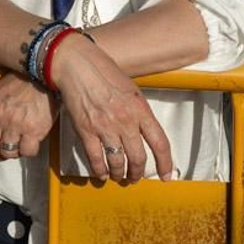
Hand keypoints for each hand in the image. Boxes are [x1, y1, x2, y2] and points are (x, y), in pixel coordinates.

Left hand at [0, 73, 56, 162]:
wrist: (45, 73)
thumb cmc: (23, 81)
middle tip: (2, 150)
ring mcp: (15, 125)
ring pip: (7, 152)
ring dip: (12, 152)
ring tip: (19, 143)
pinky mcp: (33, 131)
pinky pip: (27, 152)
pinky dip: (29, 150)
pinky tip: (32, 141)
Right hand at [48, 33, 172, 181]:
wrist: (78, 65)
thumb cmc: (104, 73)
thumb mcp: (132, 91)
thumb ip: (140, 113)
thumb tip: (145, 134)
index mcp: (140, 109)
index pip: (160, 143)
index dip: (165, 164)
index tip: (166, 175)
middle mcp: (125, 121)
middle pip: (138, 158)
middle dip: (138, 173)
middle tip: (135, 177)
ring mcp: (105, 127)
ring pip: (118, 162)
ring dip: (119, 174)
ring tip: (119, 176)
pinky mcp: (86, 130)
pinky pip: (95, 158)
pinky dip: (99, 170)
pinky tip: (101, 174)